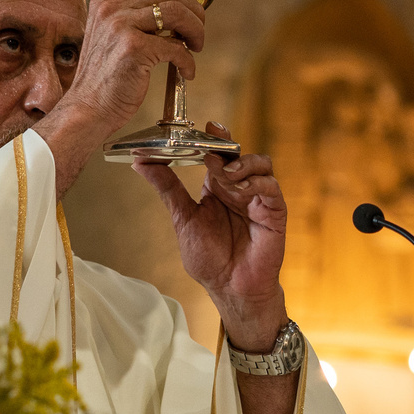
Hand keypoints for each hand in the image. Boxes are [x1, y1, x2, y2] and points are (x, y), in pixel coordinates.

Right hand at [34, 0, 210, 190]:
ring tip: (196, 47)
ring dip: (196, 31)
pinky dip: (188, 60)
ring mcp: (120, 26)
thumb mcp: (114, 33)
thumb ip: (137, 12)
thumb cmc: (107, 75)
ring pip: (177, 14)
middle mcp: (111, 7)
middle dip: (195, 11)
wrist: (88, 108)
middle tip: (200, 31)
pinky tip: (187, 71)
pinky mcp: (133, 48)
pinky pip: (176, 46)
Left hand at [134, 135, 288, 351]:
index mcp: (218, 187)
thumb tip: (140, 163)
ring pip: (261, 163)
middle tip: (213, 147)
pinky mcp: (274, 210)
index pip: (220, 154)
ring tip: (226, 175)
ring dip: (243, 164)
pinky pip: (271, 186)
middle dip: (228, 146)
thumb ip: (167, 188)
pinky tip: (241, 190)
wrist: (230, 288)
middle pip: (240, 153)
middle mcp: (240, 187)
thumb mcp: (183, 218)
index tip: (208, 126)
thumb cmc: (209, 258)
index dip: (216, 137)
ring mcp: (259, 197)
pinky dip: (257, 183)